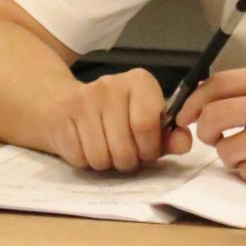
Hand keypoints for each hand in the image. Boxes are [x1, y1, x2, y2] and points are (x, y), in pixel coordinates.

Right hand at [40, 68, 191, 171]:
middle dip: (127, 161)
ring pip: (101, 157)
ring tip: (106, 149)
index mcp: (139, 81)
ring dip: (105, 163)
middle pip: (124, 148)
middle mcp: (111, 84)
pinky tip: (85, 145)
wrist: (65, 103)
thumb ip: (169, 135)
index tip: (147, 152)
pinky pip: (79, 158)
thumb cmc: (115, 116)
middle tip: (124, 154)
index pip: (146, 124)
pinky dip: (84, 161)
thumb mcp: (147, 121)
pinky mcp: (61, 116)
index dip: (149, 149)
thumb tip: (185, 144)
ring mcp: (83, 98)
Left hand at [175, 68, 245, 182]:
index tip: (184, 116)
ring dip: (228, 152)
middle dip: (206, 130)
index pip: (219, 84)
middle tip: (215, 135)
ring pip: (225, 150)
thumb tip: (198, 104)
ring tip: (245, 147)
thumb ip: (242, 91)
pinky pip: (244, 171)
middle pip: (214, 116)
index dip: (194, 101)